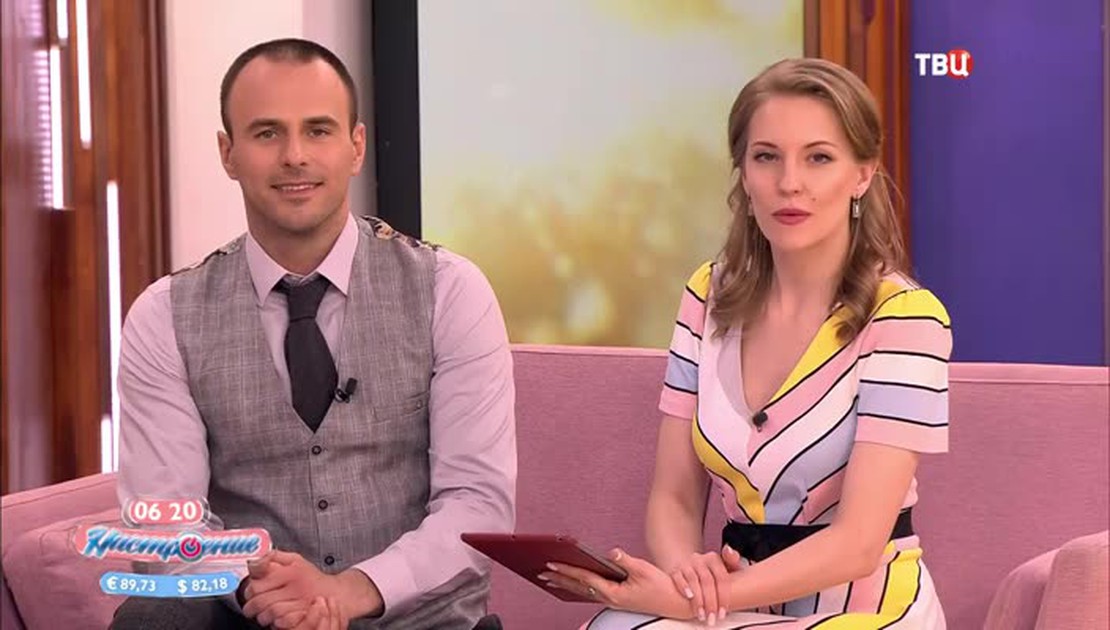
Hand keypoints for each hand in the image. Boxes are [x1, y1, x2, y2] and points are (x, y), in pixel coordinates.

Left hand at [240, 551, 380, 627]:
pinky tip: (275, 620)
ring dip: (261, 617)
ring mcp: (299, 604)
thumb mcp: (294, 559)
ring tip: (263, 614)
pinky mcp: (303, 617)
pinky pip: (281, 623)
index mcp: (290, 572)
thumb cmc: (310, 577)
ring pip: (268, 615)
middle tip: (252, 607)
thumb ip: (272, 557)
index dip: (249, 591)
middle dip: (251, 607)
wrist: (333, 594)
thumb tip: (252, 562)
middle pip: (260, 602)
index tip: (251, 593)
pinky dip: (274, 623)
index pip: (257, 585)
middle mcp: (295, 588)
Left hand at [539, 548, 693, 619]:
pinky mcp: (616, 599)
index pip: (584, 578)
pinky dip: (579, 586)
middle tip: (541, 573)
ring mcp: (612, 600)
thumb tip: (610, 552)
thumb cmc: (661, 587)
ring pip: (583, 591)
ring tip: (550, 578)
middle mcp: (609, 598)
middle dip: (559, 579)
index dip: (567, 570)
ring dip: (566, 584)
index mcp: (614, 592)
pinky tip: (573, 584)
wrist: (675, 603)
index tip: (551, 564)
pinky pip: (591, 592)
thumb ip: (624, 560)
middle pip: (578, 587)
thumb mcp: (643, 569)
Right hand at [668, 545, 742, 625]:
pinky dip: (683, 587)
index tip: (723, 612)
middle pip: (707, 581)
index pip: (721, 578)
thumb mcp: (726, 567)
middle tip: (712, 618)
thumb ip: (733, 561)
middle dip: (710, 602)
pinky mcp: (675, 570)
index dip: (723, 596)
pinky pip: (678, 578)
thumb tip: (729, 551)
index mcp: (714, 558)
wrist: (691, 568)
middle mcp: (699, 559)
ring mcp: (686, 564)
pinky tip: (689, 598)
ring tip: (701, 614)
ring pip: (693, 581)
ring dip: (698, 600)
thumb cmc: (713, 573)